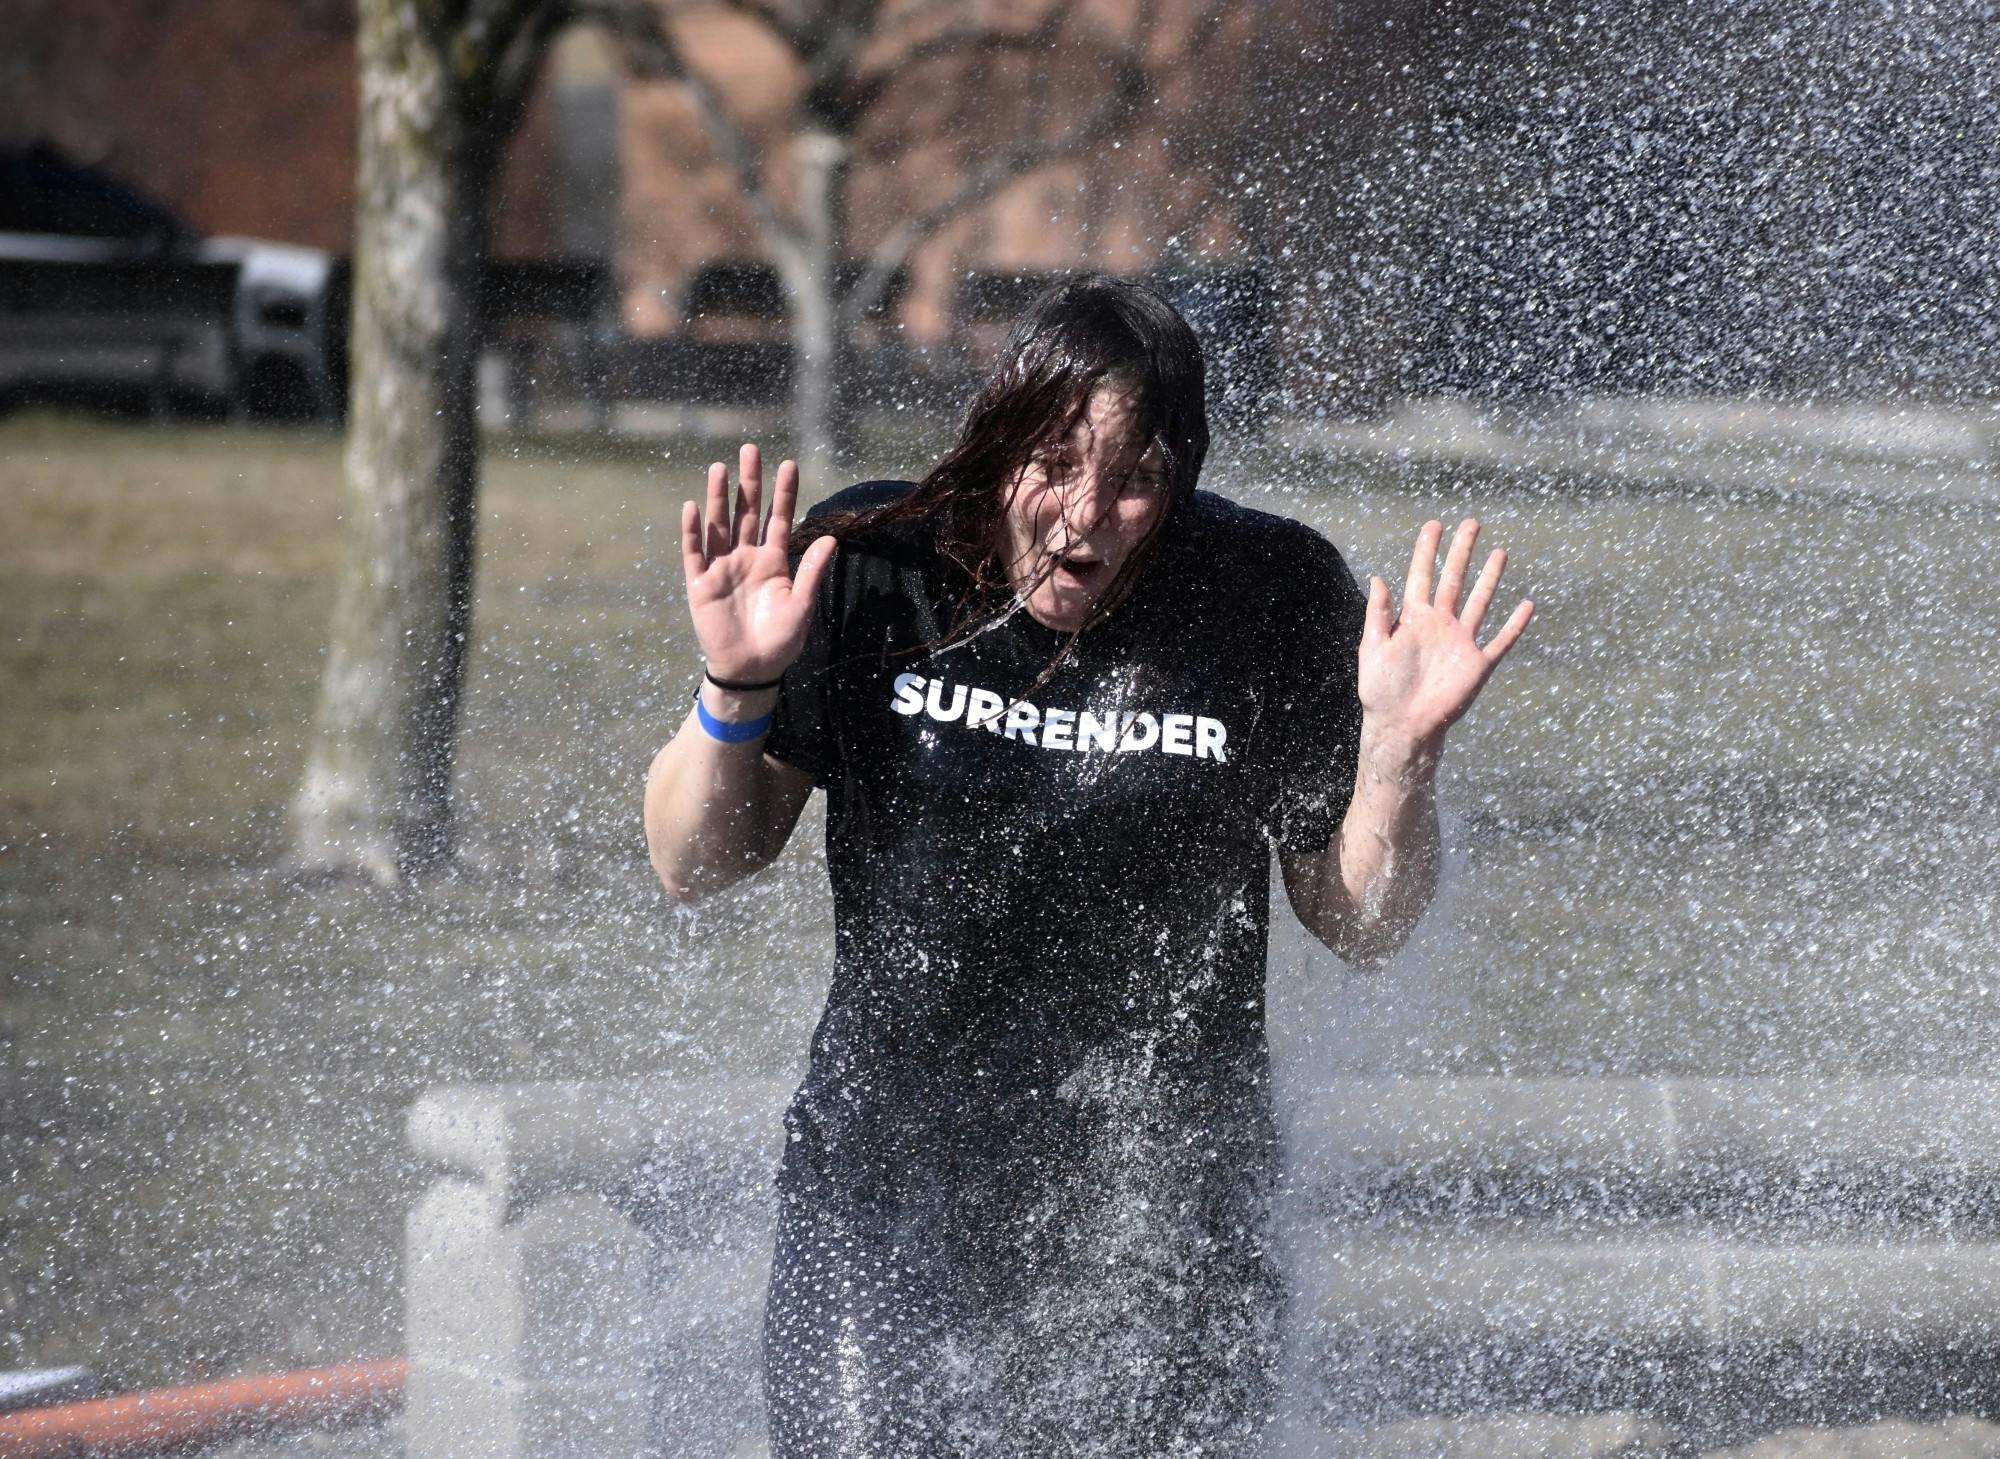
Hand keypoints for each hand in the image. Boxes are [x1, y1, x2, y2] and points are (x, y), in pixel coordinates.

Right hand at [680, 443, 836, 681]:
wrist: (752, 670)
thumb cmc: (781, 640)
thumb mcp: (802, 604)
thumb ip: (811, 571)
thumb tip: (832, 538)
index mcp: (773, 561)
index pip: (778, 518)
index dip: (783, 492)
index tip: (789, 463)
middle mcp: (746, 558)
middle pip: (747, 512)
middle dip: (749, 481)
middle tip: (750, 449)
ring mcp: (722, 568)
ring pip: (719, 525)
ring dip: (718, 497)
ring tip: (719, 467)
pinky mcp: (700, 584)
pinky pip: (694, 553)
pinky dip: (693, 531)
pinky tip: (692, 507)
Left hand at [1358, 518, 1532, 752]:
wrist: (1403, 726)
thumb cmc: (1381, 691)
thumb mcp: (1373, 648)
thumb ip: (1378, 614)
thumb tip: (1379, 578)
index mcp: (1413, 618)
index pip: (1422, 575)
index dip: (1427, 550)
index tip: (1435, 524)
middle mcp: (1439, 624)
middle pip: (1454, 579)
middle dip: (1462, 551)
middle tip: (1472, 522)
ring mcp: (1460, 642)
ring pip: (1480, 602)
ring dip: (1490, 578)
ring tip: (1500, 552)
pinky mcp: (1477, 665)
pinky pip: (1501, 641)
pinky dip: (1515, 625)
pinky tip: (1526, 605)